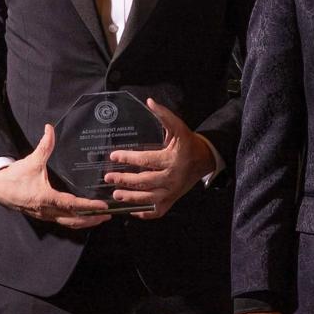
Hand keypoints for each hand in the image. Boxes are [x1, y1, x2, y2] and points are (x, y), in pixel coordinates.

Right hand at [0, 124, 112, 227]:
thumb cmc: (15, 176)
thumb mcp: (31, 161)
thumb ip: (44, 146)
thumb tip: (49, 128)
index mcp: (45, 197)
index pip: (72, 204)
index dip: (88, 206)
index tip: (102, 206)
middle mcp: (47, 210)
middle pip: (74, 219)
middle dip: (92, 218)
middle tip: (108, 214)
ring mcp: (45, 216)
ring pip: (69, 223)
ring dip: (86, 222)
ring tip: (101, 218)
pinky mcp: (44, 216)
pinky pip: (63, 222)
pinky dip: (76, 221)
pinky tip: (85, 217)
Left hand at [104, 99, 216, 219]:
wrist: (204, 160)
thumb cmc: (188, 142)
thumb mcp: (178, 127)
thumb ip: (164, 115)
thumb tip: (149, 101)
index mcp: (172, 159)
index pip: (147, 160)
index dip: (129, 158)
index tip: (114, 156)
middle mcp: (172, 177)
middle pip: (144, 181)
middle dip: (124, 179)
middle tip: (109, 177)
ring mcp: (172, 191)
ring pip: (148, 198)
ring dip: (130, 197)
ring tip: (115, 194)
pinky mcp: (172, 201)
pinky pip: (156, 211)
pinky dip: (143, 212)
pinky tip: (131, 209)